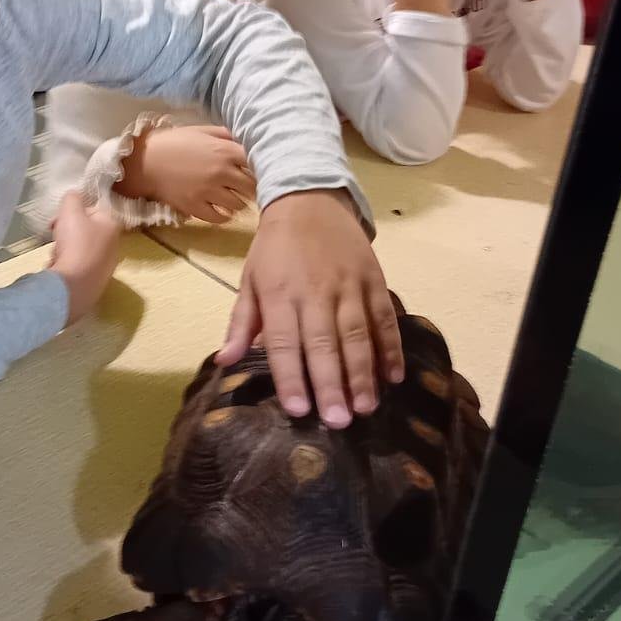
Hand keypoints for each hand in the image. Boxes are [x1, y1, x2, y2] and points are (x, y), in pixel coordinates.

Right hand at [49, 191, 120, 325]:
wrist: (73, 286)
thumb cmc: (75, 243)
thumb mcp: (70, 210)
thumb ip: (72, 198)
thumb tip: (74, 197)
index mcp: (113, 225)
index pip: (95, 207)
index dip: (75, 208)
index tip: (60, 215)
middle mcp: (114, 245)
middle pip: (86, 228)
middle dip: (66, 228)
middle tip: (54, 231)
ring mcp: (105, 266)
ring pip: (79, 247)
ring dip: (64, 247)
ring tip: (56, 252)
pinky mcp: (94, 281)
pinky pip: (77, 265)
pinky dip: (66, 264)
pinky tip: (58, 267)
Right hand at [119, 124, 255, 223]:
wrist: (145, 161)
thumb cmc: (175, 142)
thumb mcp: (202, 131)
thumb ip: (226, 135)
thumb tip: (247, 138)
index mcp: (225, 151)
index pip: (257, 162)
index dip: (261, 166)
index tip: (259, 169)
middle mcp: (221, 172)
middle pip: (252, 187)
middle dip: (253, 187)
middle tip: (247, 187)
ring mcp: (208, 192)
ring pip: (238, 205)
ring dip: (239, 202)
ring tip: (233, 197)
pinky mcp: (195, 207)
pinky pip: (220, 218)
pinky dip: (224, 216)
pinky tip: (222, 210)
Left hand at [217, 190, 403, 425]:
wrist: (310, 199)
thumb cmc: (274, 248)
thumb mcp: (249, 280)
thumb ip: (242, 323)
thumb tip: (226, 361)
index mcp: (279, 294)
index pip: (284, 341)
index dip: (291, 376)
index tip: (299, 410)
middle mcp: (315, 291)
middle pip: (324, 343)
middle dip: (331, 384)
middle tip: (338, 421)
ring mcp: (348, 285)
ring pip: (357, 334)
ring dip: (363, 373)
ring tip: (365, 407)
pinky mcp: (374, 279)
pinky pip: (385, 318)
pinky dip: (391, 347)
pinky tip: (393, 377)